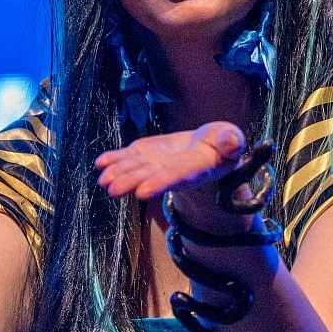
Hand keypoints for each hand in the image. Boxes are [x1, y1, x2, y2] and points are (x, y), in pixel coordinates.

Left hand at [94, 122, 247, 204]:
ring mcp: (156, 165)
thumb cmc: (221, 145)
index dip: (160, 183)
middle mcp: (171, 172)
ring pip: (135, 169)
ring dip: (118, 174)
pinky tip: (100, 163)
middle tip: (113, 189)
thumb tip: (232, 143)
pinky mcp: (146, 155)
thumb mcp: (230, 139)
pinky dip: (114, 159)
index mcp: (194, 170)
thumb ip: (230, 142)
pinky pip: (128, 158)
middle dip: (131, 183)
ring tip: (103, 179)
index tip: (144, 191)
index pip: (175, 177)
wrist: (207, 149)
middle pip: (149, 177)